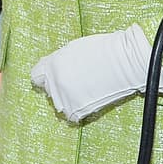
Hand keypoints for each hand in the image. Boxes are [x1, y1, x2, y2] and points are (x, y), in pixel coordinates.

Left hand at [29, 24, 160, 122]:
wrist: (126, 63)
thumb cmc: (105, 51)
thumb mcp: (74, 49)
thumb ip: (59, 61)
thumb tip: (53, 68)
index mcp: (52, 65)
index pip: (36, 76)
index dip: (45, 75)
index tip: (52, 76)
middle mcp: (55, 82)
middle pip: (48, 89)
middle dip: (58, 86)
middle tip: (76, 80)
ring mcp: (65, 97)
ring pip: (58, 102)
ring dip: (67, 98)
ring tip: (84, 89)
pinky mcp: (77, 109)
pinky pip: (70, 114)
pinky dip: (77, 110)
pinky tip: (87, 99)